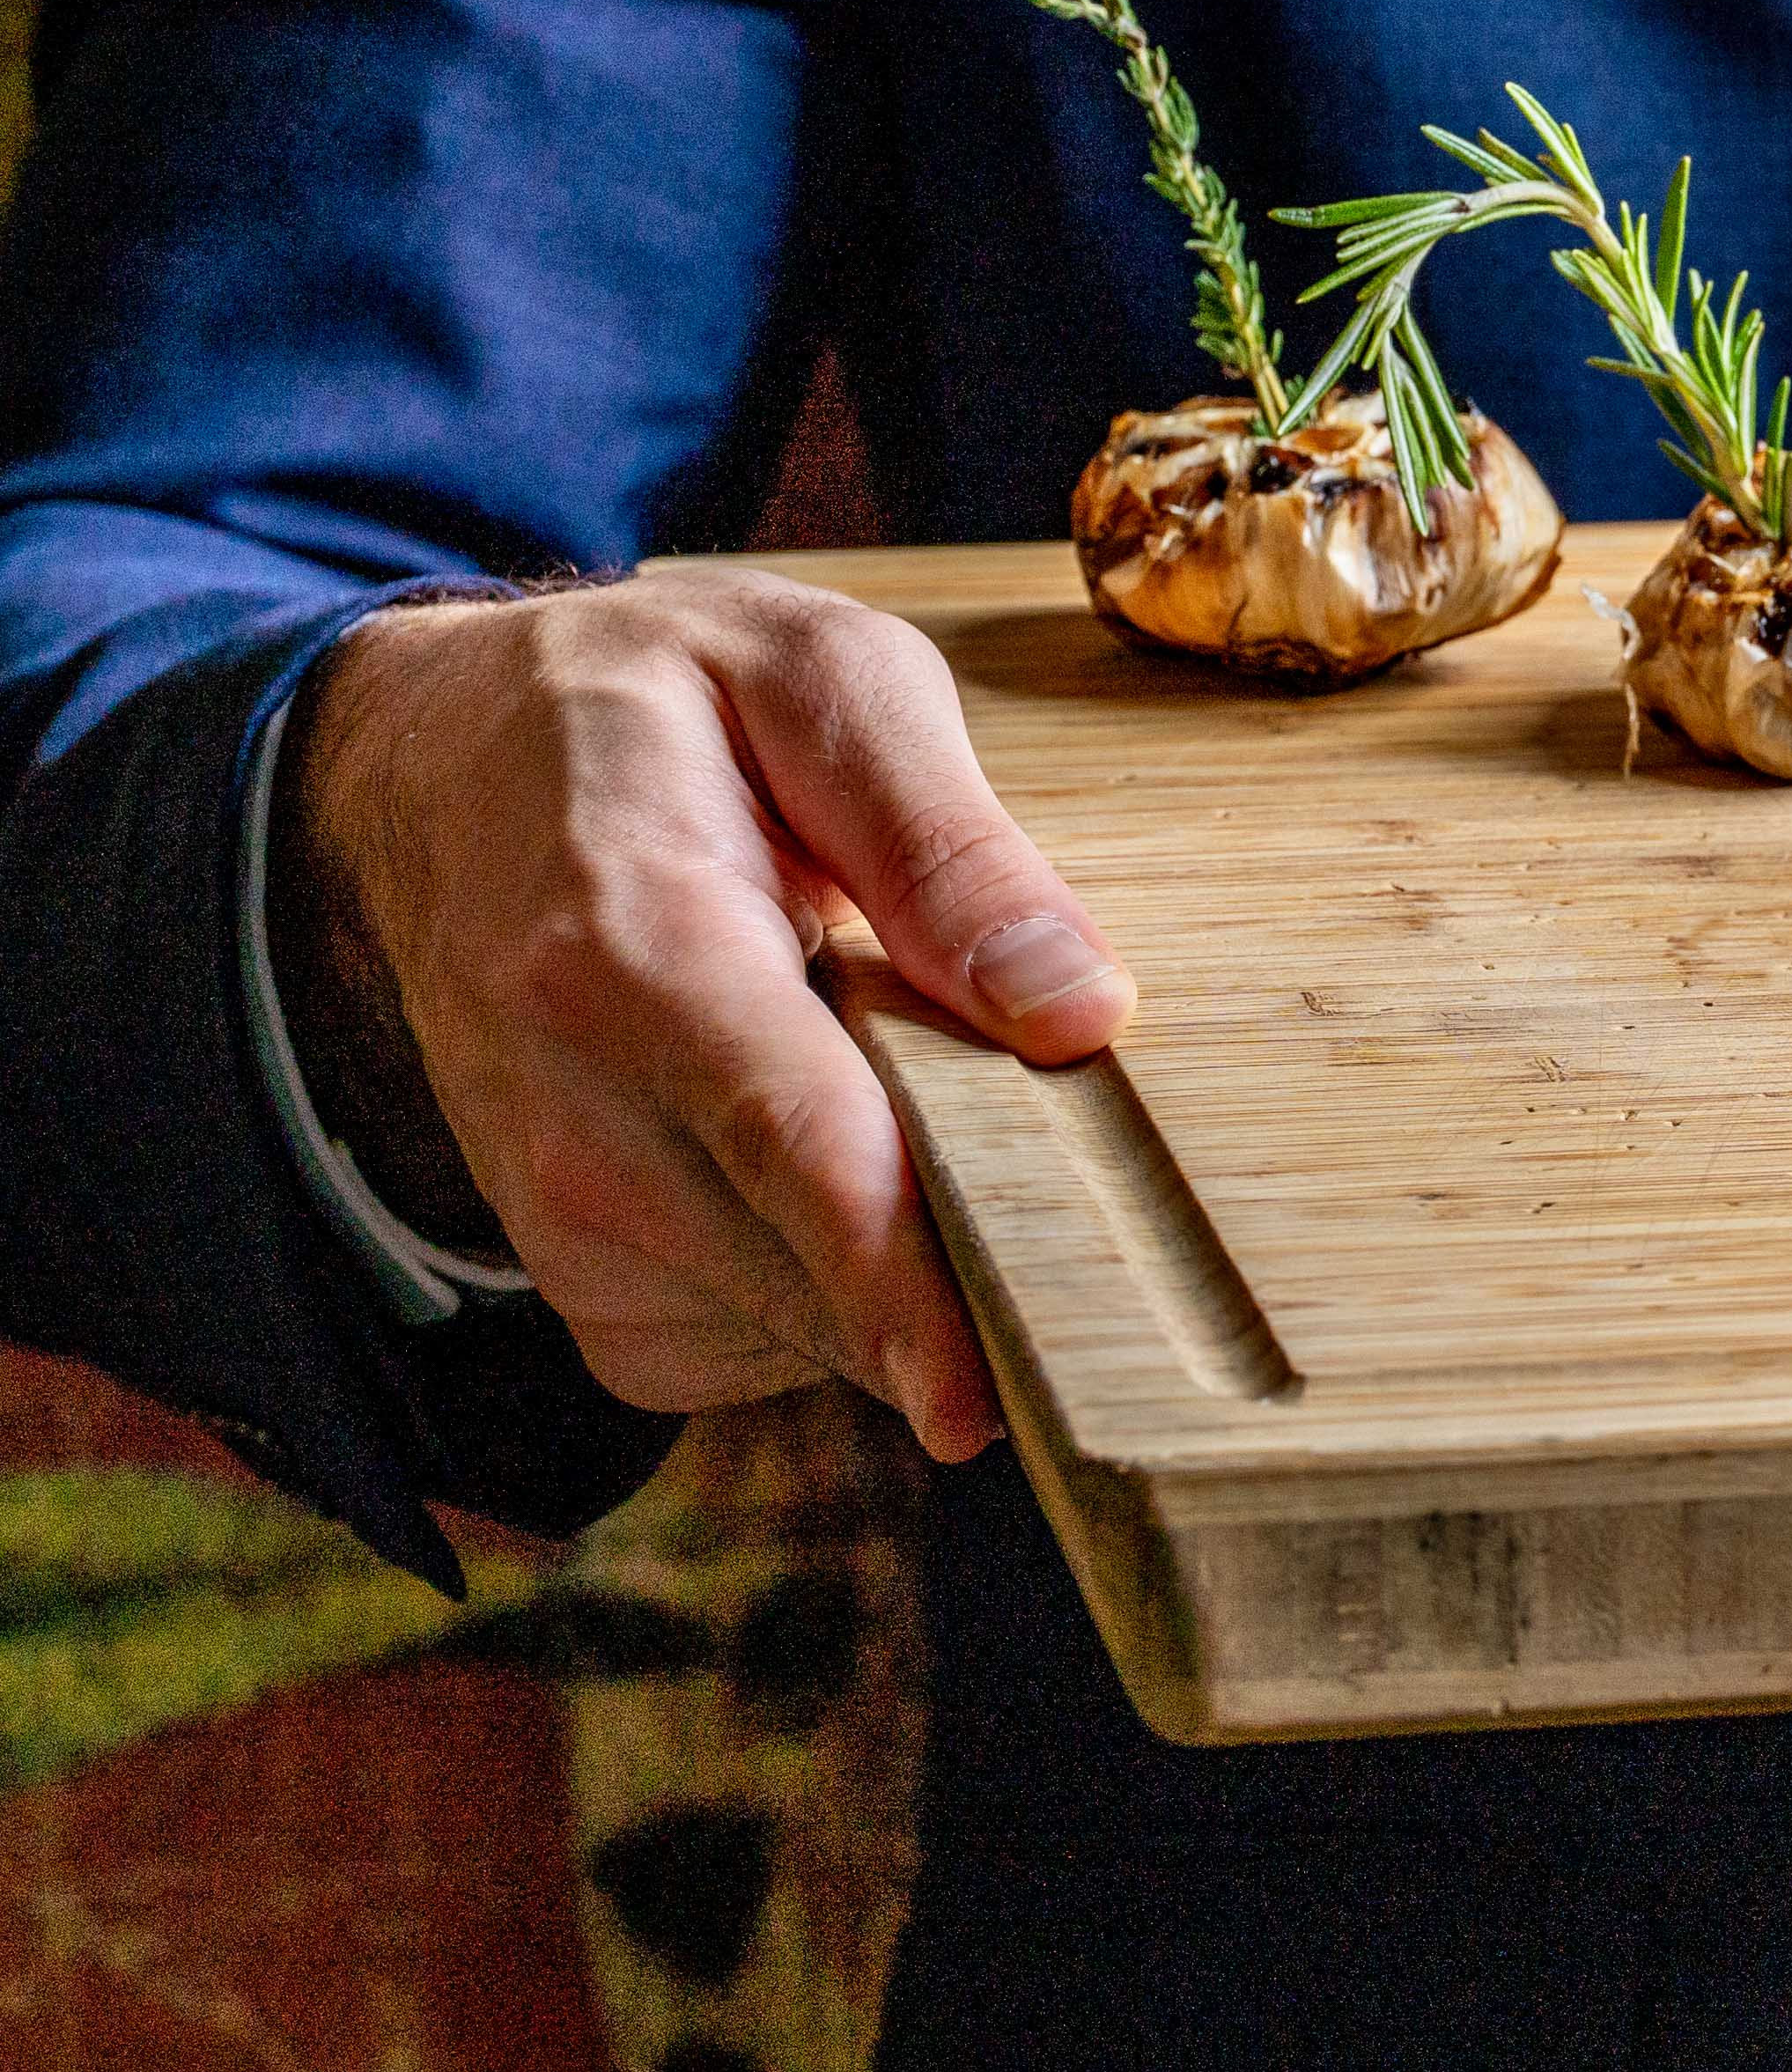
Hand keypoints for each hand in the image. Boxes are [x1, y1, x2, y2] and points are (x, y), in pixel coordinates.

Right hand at [280, 570, 1136, 1459]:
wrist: (432, 764)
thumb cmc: (657, 704)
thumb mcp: (822, 677)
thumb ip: (949, 846)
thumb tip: (1079, 1007)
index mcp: (634, 942)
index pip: (784, 1145)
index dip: (892, 1282)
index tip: (977, 1394)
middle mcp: (564, 1102)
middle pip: (793, 1269)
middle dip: (954, 1280)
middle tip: (1067, 1186)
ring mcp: (547, 1204)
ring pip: (779, 1328)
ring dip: (890, 1267)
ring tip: (898, 1097)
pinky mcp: (571, 1266)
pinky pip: (739, 1343)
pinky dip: (823, 1288)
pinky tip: (830, 1158)